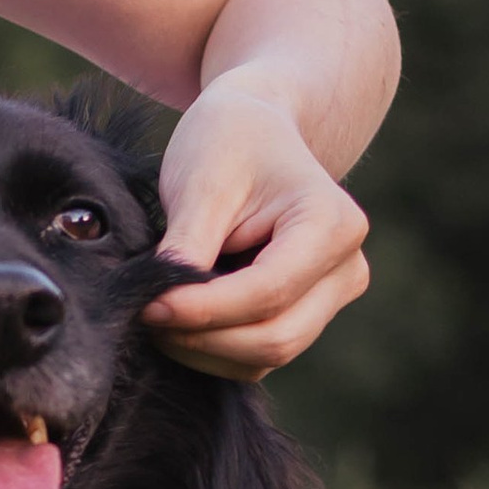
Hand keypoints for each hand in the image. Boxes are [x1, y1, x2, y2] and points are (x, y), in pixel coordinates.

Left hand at [143, 84, 369, 381]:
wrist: (255, 132)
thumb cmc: (230, 143)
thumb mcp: (204, 181)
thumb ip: (187, 247)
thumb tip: (161, 307)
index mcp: (333, 225)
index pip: (268, 291)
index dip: (204, 310)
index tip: (147, 306)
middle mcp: (346, 269)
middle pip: (275, 337)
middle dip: (202, 337)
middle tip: (142, 314)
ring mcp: (330, 299)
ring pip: (265, 356)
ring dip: (203, 349)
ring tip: (155, 312)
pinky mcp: (306, 317)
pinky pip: (258, 356)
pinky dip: (212, 349)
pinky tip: (178, 319)